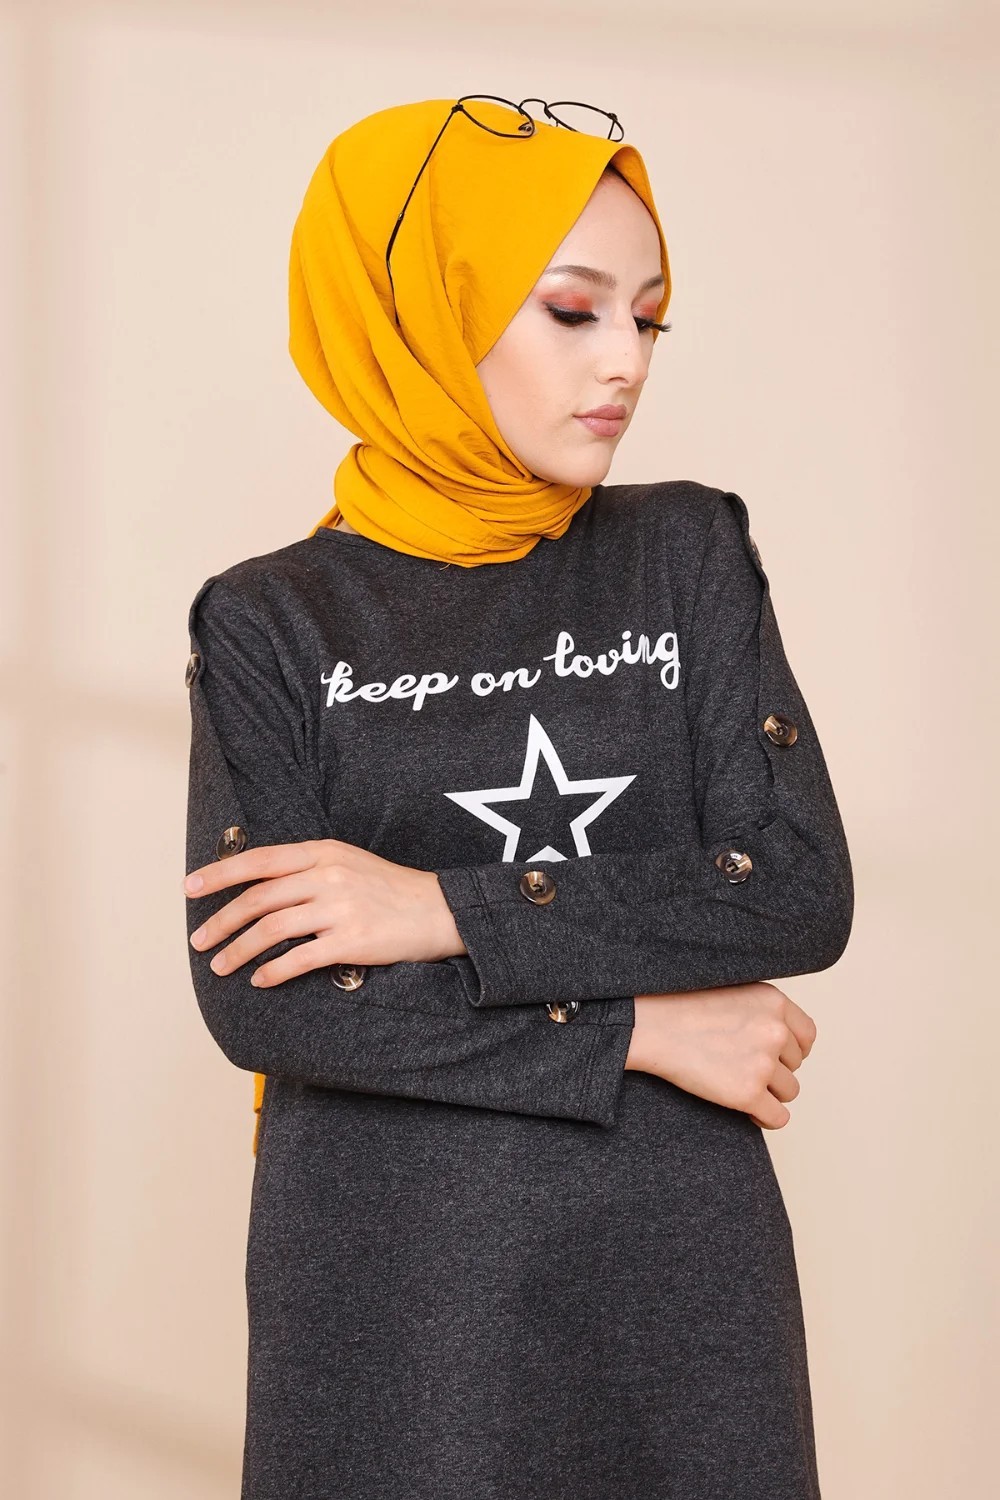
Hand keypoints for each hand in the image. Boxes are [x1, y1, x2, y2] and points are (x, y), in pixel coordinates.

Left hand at [184, 838, 466, 986]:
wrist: (441, 911)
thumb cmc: (391, 889)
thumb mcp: (348, 863)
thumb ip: (307, 869)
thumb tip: (259, 887)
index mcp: (323, 850)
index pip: (259, 860)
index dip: (220, 874)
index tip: (190, 888)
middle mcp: (328, 875)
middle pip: (258, 898)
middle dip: (221, 921)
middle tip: (199, 941)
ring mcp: (340, 907)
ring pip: (271, 929)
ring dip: (238, 951)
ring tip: (221, 966)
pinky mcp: (352, 940)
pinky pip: (299, 958)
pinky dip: (272, 971)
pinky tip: (260, 980)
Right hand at [624, 982, 816, 1129]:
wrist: (650, 1026)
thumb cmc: (681, 1007)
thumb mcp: (732, 992)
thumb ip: (761, 1011)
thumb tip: (782, 1040)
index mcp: (774, 1001)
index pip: (807, 1036)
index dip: (792, 1050)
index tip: (775, 1058)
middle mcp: (775, 1031)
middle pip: (795, 1065)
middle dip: (773, 1070)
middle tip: (740, 1068)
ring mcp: (763, 1063)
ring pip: (789, 1092)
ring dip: (768, 1093)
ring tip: (738, 1086)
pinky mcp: (747, 1093)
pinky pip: (777, 1117)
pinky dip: (764, 1117)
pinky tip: (747, 1111)